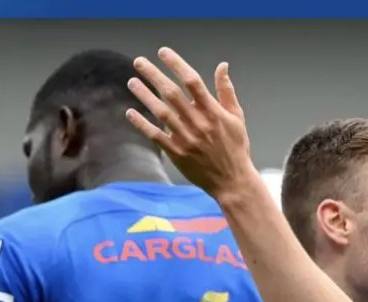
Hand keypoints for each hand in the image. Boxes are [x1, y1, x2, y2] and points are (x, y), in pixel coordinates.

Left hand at [126, 47, 261, 199]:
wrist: (232, 181)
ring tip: (132, 81)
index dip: (176, 64)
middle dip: (153, 75)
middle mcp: (199, 123)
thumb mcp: (237, 118)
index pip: (193, 81)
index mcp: (214, 112)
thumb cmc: (236, 148)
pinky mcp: (177, 153)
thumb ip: (227, 91)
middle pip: (172, 93)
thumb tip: (222, 66)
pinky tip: (130, 112)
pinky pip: (155, 135)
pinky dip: (142, 124)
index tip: (163, 52)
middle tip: (139, 62)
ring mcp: (186, 139)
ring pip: (160, 112)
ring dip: (144, 95)